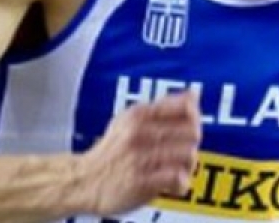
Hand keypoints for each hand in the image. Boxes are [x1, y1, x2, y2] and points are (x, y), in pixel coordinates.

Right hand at [77, 92, 201, 215]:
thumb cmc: (112, 150)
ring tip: (177, 168)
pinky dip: (181, 183)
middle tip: (182, 151)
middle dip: (192, 143)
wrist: (83, 181)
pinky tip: (172, 184)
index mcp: (138, 114)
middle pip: (192, 132)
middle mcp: (139, 133)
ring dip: (188, 165)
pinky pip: (178, 178)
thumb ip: (162, 108)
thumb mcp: (130, 119)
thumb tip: (194, 94)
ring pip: (188, 155)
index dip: (195, 116)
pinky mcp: (141, 182)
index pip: (185, 106)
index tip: (190, 126)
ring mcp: (140, 157)